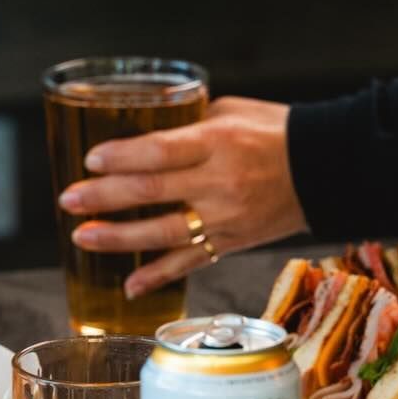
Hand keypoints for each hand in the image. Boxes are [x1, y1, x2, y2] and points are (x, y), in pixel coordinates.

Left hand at [58, 96, 304, 299]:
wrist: (327, 168)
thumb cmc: (277, 132)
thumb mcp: (231, 112)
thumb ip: (188, 125)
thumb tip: (144, 135)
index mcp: (218, 142)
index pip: (159, 151)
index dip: (121, 158)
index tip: (90, 160)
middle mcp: (219, 182)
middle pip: (151, 193)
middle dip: (103, 198)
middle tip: (69, 200)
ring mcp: (225, 217)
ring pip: (162, 233)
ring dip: (118, 238)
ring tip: (82, 237)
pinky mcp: (231, 242)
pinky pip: (189, 263)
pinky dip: (157, 276)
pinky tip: (128, 286)